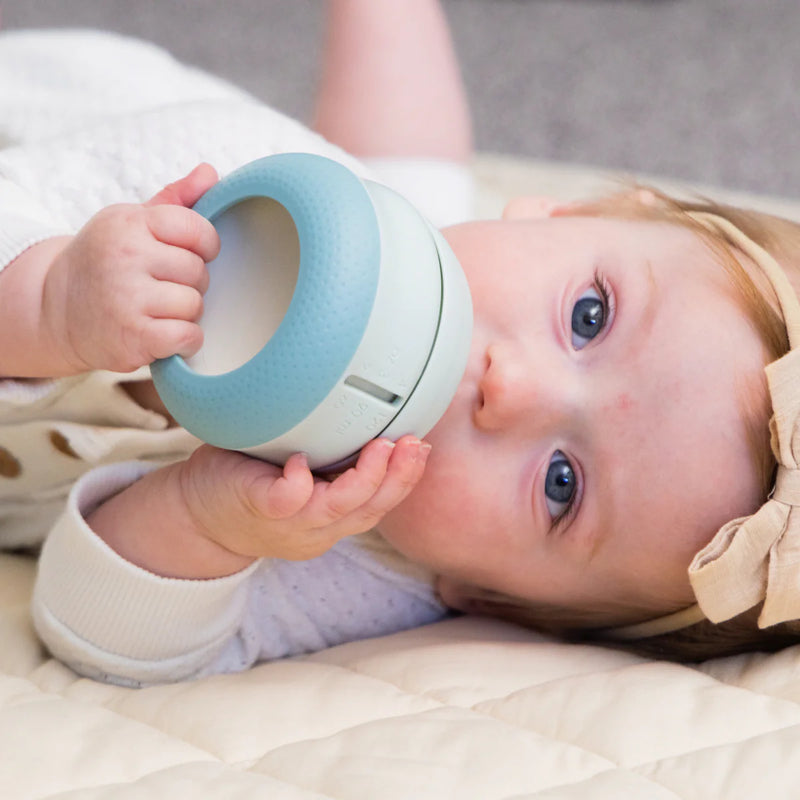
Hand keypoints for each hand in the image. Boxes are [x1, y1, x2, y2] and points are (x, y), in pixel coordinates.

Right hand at [41, 164, 219, 373]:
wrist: (58, 311)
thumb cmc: (106, 263)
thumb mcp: (131, 223)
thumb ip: (175, 200)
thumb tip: (211, 172)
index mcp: (129, 223)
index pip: (196, 228)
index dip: (205, 245)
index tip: (191, 254)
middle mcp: (125, 257)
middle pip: (198, 271)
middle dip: (191, 283)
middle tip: (164, 286)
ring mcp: (127, 299)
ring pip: (195, 305)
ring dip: (186, 313)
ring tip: (158, 309)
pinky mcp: (133, 337)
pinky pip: (188, 336)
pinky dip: (184, 341)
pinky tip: (163, 332)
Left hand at [175, 436, 430, 565]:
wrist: (195, 516)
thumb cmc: (253, 483)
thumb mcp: (301, 473)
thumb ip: (328, 452)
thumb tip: (357, 402)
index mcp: (332, 519)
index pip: (380, 504)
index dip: (406, 479)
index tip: (421, 446)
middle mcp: (318, 528)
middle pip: (370, 510)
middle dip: (399, 478)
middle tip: (413, 444)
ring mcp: (289, 523)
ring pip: (339, 509)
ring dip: (365, 479)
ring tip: (382, 447)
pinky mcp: (258, 509)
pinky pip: (285, 502)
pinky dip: (299, 484)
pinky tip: (301, 462)